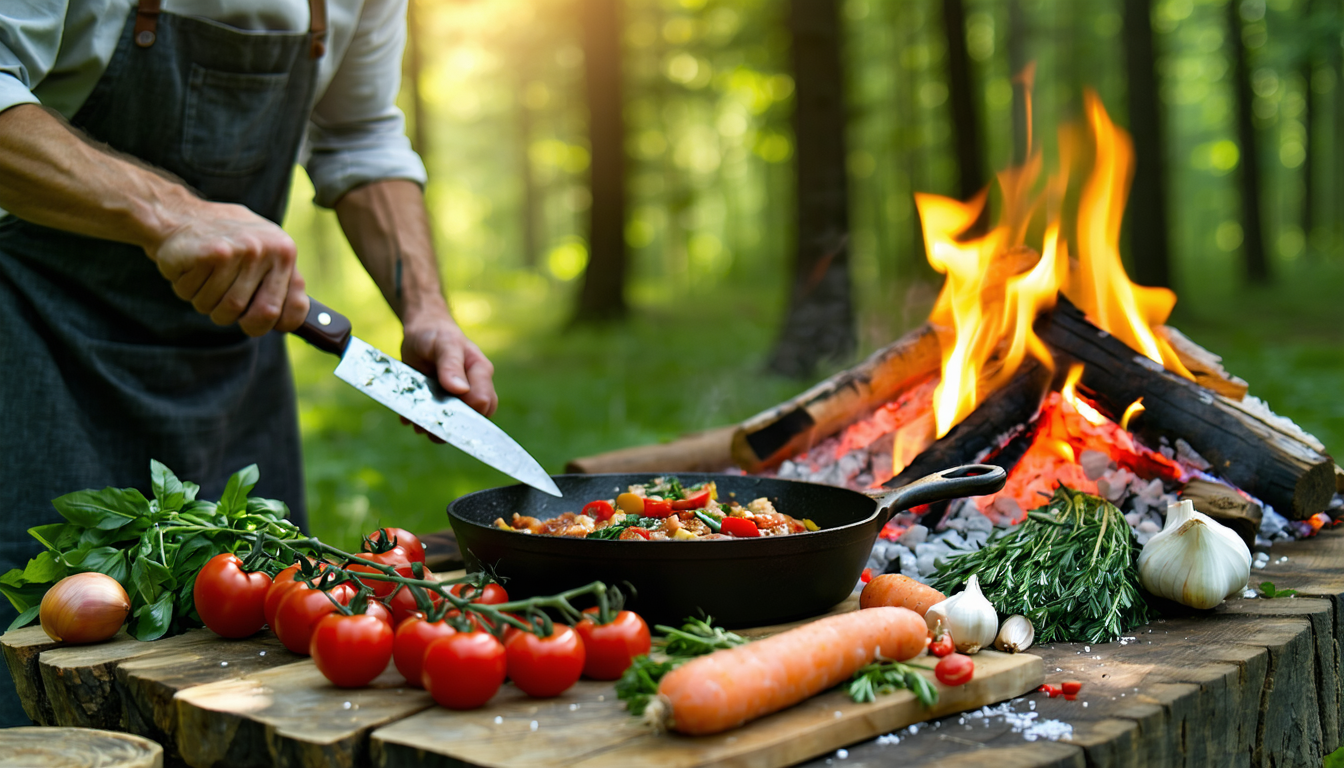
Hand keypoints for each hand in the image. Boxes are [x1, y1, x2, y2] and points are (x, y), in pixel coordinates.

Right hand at [147, 201, 308, 335]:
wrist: (181, 213)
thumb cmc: (228, 241)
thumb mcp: (265, 254)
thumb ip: (283, 284)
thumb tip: (291, 322)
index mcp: (285, 253)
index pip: (289, 312)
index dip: (266, 325)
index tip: (250, 321)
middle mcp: (265, 250)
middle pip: (245, 313)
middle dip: (226, 315)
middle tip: (218, 298)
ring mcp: (238, 250)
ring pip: (216, 307)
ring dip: (203, 301)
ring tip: (204, 276)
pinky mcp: (209, 253)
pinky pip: (194, 294)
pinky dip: (186, 288)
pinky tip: (191, 268)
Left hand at [401, 309, 497, 418]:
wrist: (421, 331)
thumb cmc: (436, 333)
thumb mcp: (444, 343)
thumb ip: (451, 365)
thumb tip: (461, 390)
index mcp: (480, 373)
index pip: (484, 402)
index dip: (467, 410)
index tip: (444, 408)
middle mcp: (473, 387)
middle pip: (472, 418)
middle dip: (450, 424)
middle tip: (428, 423)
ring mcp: (457, 396)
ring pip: (453, 423)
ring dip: (434, 427)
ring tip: (416, 421)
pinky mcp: (441, 401)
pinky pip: (436, 419)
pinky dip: (422, 422)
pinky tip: (409, 416)